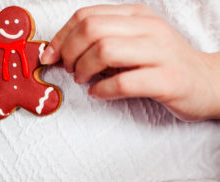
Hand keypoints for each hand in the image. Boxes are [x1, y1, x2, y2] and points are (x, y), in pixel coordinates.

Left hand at [41, 4, 219, 120]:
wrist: (207, 81)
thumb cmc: (161, 64)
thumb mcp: (133, 42)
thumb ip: (102, 40)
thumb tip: (59, 51)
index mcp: (136, 15)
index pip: (86, 16)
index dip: (61, 37)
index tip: (50, 56)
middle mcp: (148, 28)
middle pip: (91, 30)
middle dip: (70, 53)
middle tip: (70, 70)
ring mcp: (160, 53)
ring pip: (105, 50)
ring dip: (83, 69)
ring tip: (83, 80)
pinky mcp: (167, 79)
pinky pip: (123, 82)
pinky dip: (101, 90)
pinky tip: (98, 93)